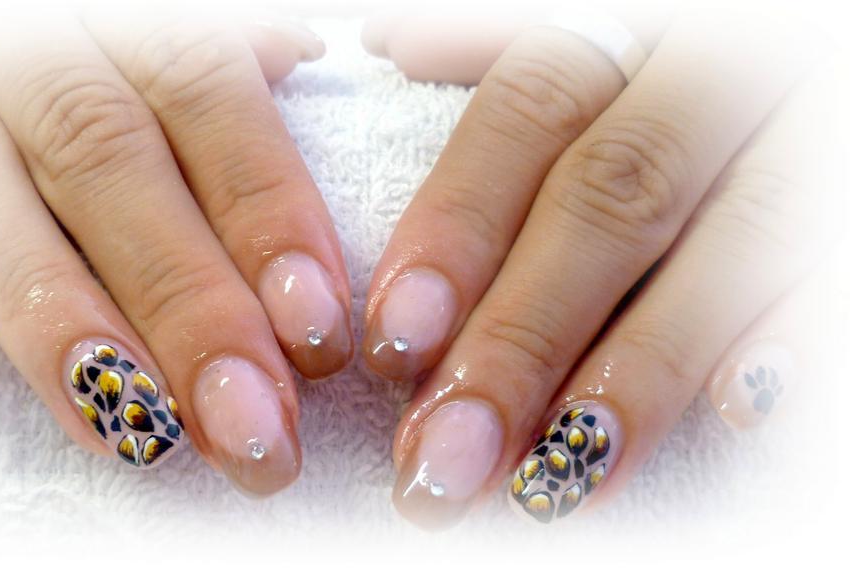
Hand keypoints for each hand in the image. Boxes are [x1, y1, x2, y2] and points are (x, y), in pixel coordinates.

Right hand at [0, 4, 347, 495]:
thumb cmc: (80, 36)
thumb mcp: (147, 19)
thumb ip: (208, 54)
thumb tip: (297, 54)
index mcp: (125, 22)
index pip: (211, 102)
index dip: (269, 218)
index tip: (317, 331)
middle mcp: (33, 55)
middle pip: (117, 172)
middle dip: (192, 308)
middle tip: (252, 424)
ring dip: (72, 324)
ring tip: (143, 431)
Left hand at [361, 3, 834, 527]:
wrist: (800, 36)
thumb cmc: (666, 56)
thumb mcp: (597, 23)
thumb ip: (496, 43)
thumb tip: (393, 44)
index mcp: (626, 28)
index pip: (526, 116)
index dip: (455, 230)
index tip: (392, 346)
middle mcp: (714, 74)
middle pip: (608, 201)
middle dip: (520, 337)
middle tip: (445, 453)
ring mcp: (803, 130)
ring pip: (730, 244)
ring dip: (637, 369)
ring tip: (554, 472)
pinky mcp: (858, 195)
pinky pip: (838, 262)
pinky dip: (792, 328)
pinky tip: (737, 408)